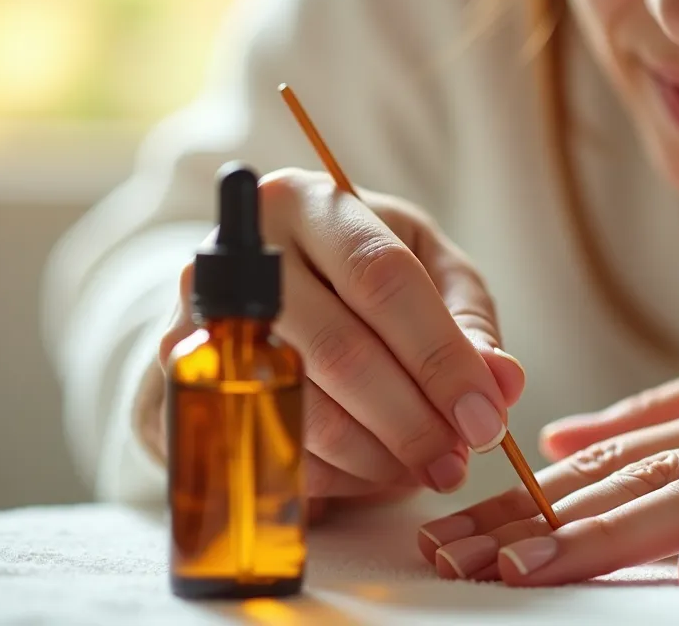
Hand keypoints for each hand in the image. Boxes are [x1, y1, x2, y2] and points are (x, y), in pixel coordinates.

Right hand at [145, 168, 525, 500]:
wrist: (253, 290)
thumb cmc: (359, 274)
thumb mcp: (428, 273)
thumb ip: (469, 323)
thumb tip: (503, 382)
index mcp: (313, 203)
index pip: (384, 279)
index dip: (441, 356)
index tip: (486, 417)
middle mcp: (242, 252)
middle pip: (339, 350)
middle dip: (411, 420)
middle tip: (456, 462)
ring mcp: (195, 318)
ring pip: (299, 408)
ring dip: (375, 458)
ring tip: (424, 469)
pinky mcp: (175, 386)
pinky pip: (263, 446)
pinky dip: (329, 476)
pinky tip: (371, 472)